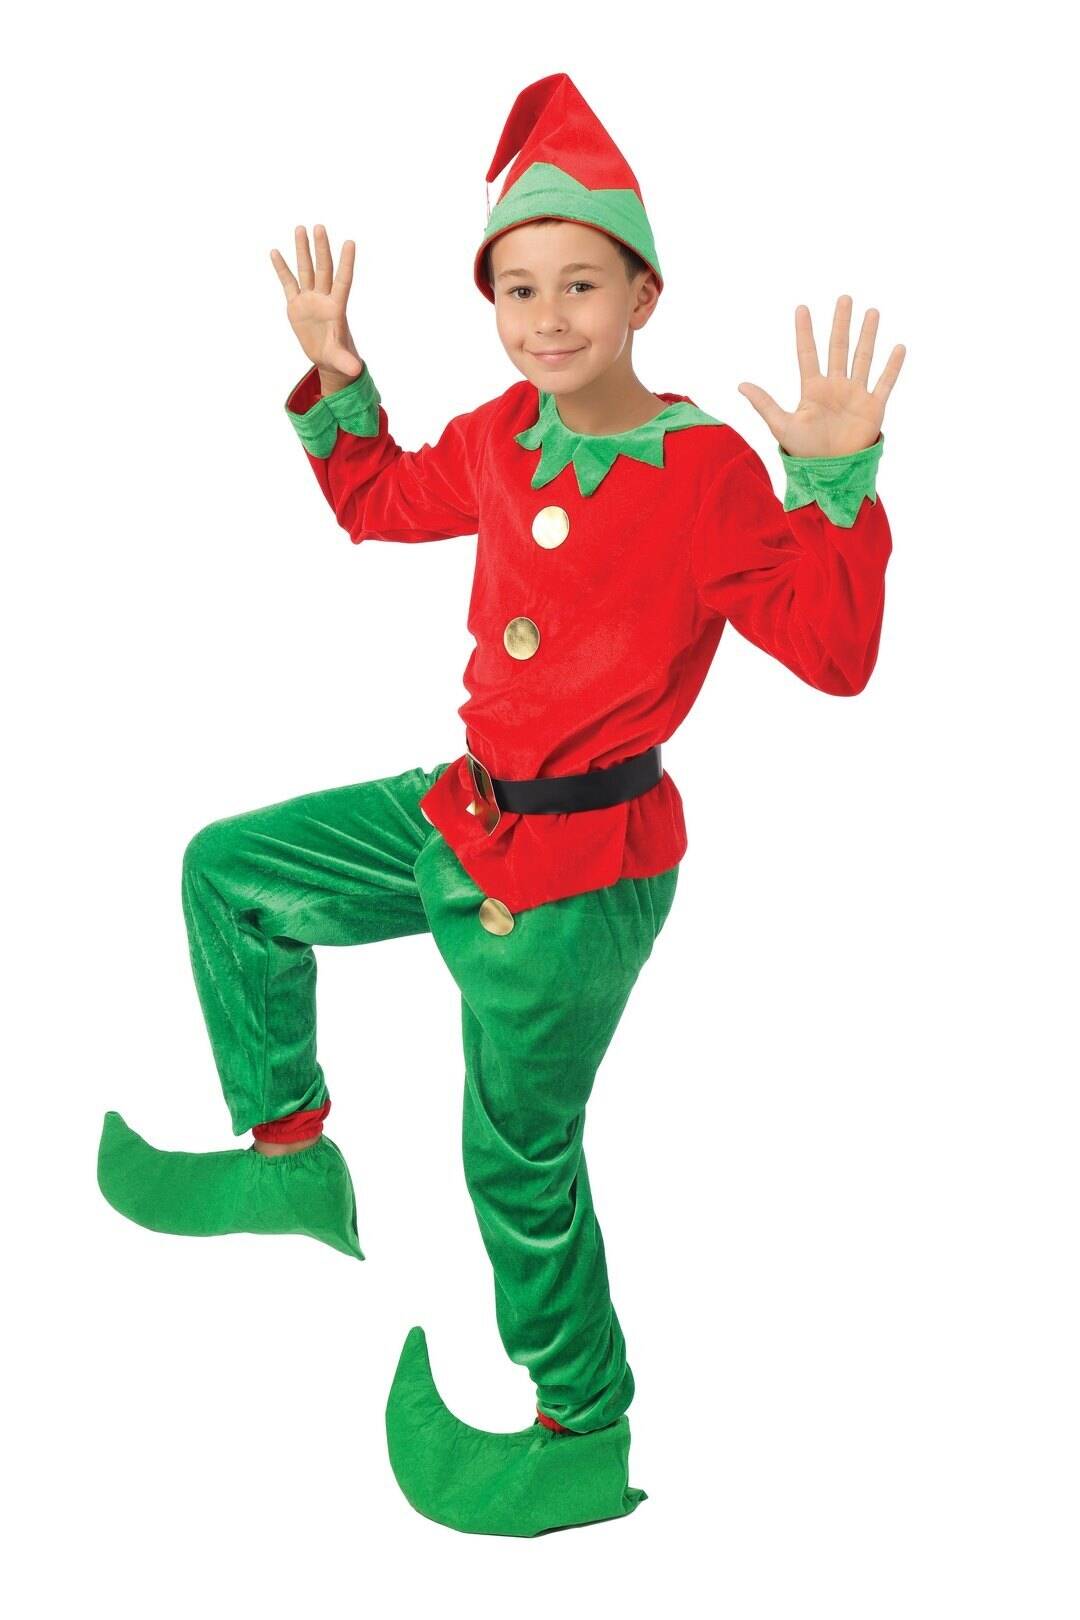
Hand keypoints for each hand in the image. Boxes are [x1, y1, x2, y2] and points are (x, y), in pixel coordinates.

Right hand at [270, 224, 361, 383]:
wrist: (327, 357)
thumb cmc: (337, 356)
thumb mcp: (342, 360)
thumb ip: (347, 362)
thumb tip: (355, 370)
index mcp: (337, 308)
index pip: (343, 281)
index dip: (346, 263)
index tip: (350, 242)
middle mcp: (323, 298)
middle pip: (323, 269)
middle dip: (321, 249)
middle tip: (319, 227)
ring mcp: (309, 299)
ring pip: (306, 270)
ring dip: (303, 250)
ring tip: (300, 228)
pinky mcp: (296, 304)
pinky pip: (288, 283)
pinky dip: (282, 269)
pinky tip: (275, 252)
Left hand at [738, 295, 905, 456]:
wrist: (831, 473)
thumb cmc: (805, 453)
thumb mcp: (782, 426)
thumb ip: (764, 404)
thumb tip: (740, 385)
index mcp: (812, 390)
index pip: (808, 353)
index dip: (804, 331)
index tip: (802, 308)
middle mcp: (835, 387)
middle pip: (838, 348)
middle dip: (841, 323)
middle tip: (844, 298)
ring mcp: (855, 395)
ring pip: (863, 358)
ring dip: (867, 335)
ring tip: (872, 312)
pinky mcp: (873, 407)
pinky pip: (884, 382)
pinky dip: (892, 366)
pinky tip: (898, 347)